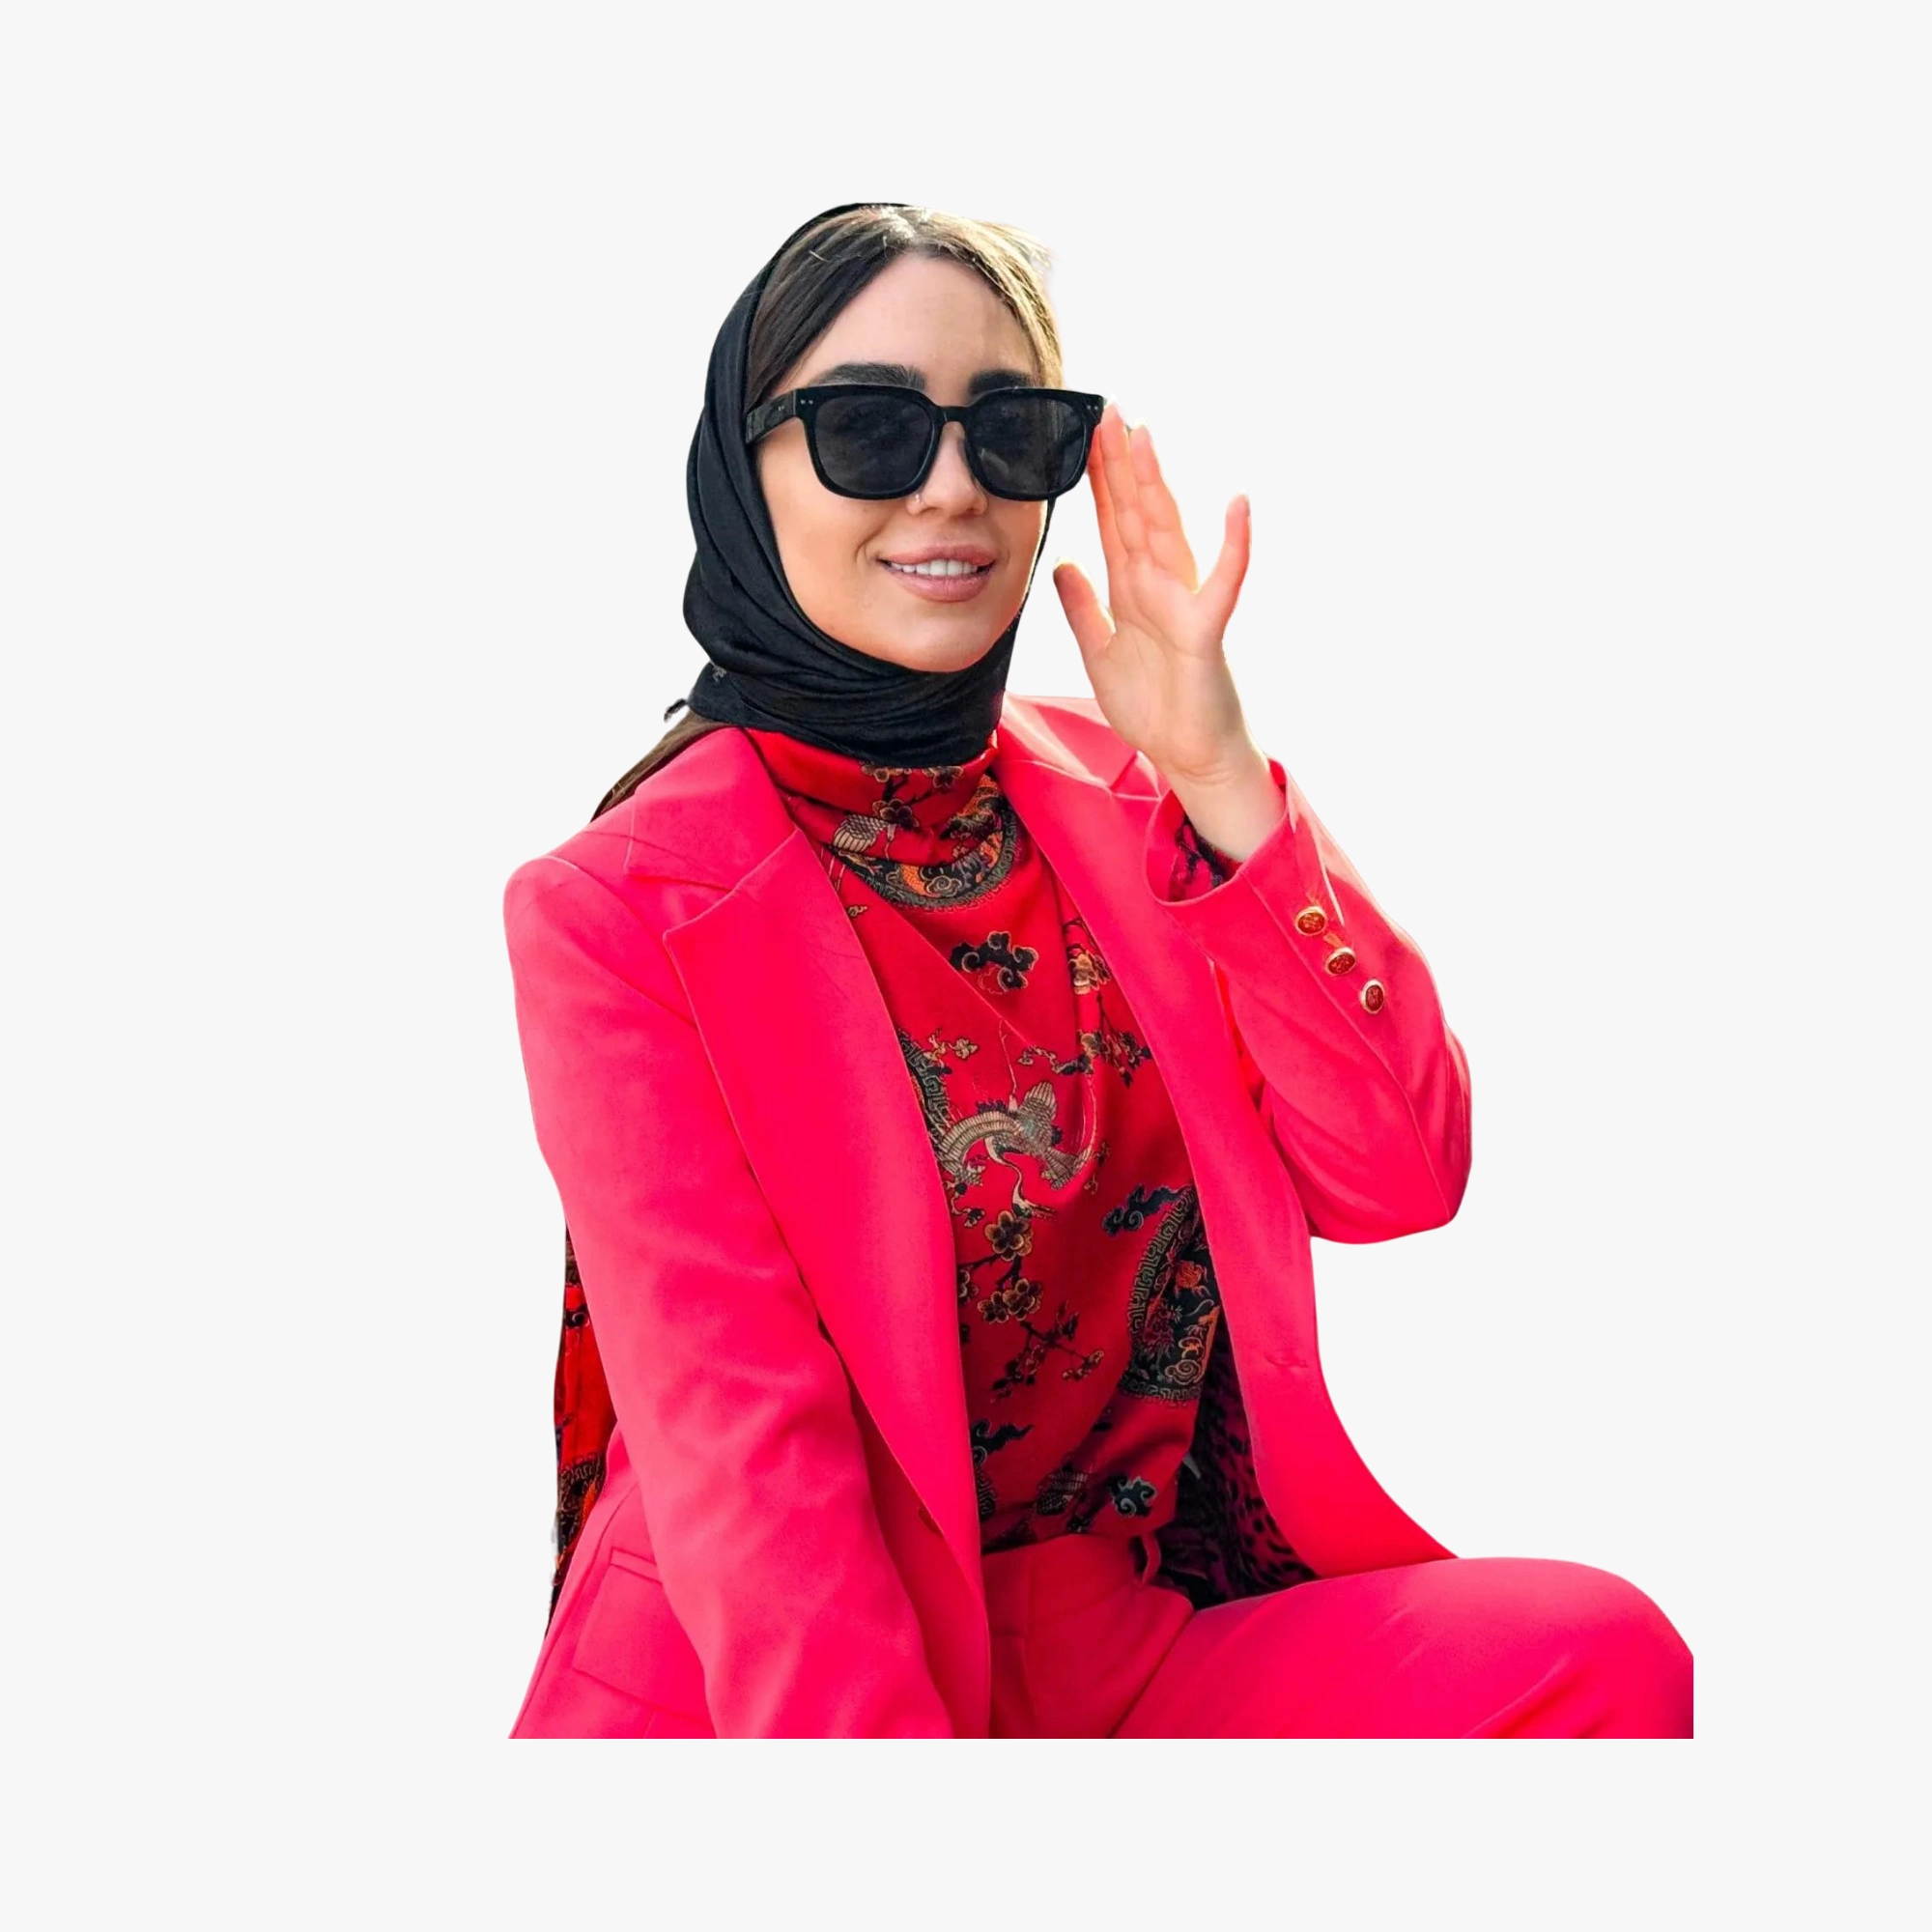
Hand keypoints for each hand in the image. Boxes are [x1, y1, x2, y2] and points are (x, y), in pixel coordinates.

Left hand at [1052, 401, 1256, 786]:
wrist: (1187, 755)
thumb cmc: (1153, 706)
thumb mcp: (1099, 652)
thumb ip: (1082, 608)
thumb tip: (1063, 564)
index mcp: (1132, 589)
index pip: (1112, 522)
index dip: (1098, 479)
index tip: (1085, 432)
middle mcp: (1159, 586)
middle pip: (1136, 514)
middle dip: (1122, 464)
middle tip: (1108, 410)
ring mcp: (1184, 604)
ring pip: (1168, 534)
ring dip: (1157, 486)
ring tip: (1146, 439)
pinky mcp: (1205, 632)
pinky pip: (1221, 584)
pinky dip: (1234, 546)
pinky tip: (1238, 505)